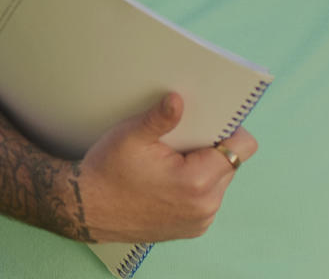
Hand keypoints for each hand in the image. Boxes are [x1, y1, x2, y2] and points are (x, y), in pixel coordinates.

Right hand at [76, 92, 259, 243]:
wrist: (86, 210)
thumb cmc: (107, 172)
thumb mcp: (131, 136)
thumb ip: (160, 118)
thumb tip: (178, 99)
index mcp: (197, 182)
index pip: (242, 148)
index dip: (230, 130)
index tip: (210, 122)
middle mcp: (205, 206)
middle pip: (231, 163)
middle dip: (213, 148)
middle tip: (183, 140)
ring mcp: (199, 221)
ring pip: (220, 182)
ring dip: (205, 168)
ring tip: (174, 161)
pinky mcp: (191, 229)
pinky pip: (207, 199)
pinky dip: (196, 187)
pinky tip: (170, 179)